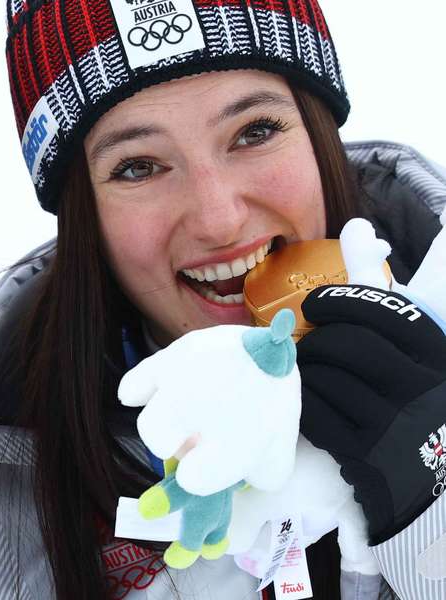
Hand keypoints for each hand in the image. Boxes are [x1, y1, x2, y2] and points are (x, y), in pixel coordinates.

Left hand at [298, 284, 445, 543]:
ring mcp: (397, 425)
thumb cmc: (414, 396)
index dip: (339, 302)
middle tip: (309, 349)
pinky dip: (303, 404)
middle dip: (317, 343)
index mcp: (439, 354)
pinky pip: (316, 417)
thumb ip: (380, 289)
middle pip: (348, 346)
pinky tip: (307, 401)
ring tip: (307, 375)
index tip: (315, 307)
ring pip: (326, 381)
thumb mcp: (413, 343)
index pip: (383, 311)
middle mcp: (424, 387)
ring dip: (305, 374)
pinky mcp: (369, 456)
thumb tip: (357, 226)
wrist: (434, 479)